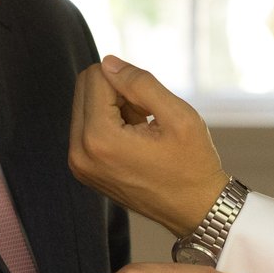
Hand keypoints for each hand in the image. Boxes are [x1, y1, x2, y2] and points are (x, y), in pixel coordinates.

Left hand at [69, 57, 230, 234]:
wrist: (195, 210)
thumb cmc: (193, 165)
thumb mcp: (178, 116)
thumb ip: (140, 82)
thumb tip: (108, 62)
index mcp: (99, 139)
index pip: (96, 76)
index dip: (128, 81)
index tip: (151, 107)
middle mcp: (79, 153)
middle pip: (84, 88)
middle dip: (116, 92)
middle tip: (146, 117)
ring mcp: (78, 165)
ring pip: (85, 104)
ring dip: (113, 108)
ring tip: (143, 131)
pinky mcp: (82, 169)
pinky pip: (86, 126)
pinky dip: (109, 124)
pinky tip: (135, 142)